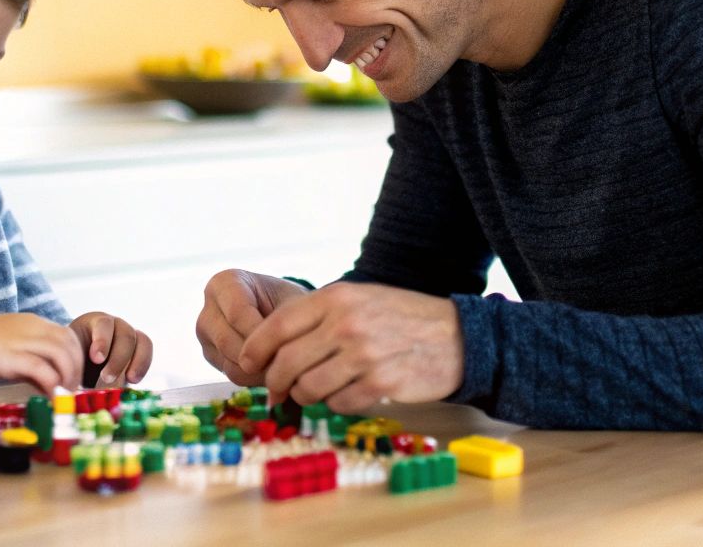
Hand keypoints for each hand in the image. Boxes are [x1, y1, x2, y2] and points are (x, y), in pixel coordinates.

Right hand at [0, 313, 83, 392]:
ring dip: (68, 377)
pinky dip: (52, 384)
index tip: (74, 379)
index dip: (77, 358)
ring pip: (61, 354)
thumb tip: (50, 384)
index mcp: (33, 322)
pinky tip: (52, 398)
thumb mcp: (10, 350)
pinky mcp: (9, 356)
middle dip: (77, 369)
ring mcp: (21, 340)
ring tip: (64, 396)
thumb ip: (31, 362)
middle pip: (69, 344)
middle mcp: (31, 327)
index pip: (67, 336)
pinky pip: (41, 369)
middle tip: (72, 391)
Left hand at [68, 312, 153, 387]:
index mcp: (94, 321)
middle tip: (108, 378)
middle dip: (118, 359)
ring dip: (135, 363)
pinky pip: (147, 351)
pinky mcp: (140, 348)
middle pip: (125, 335)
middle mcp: (115, 324)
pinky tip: (134, 380)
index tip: (97, 359)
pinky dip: (143, 365)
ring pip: (140, 342)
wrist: (83, 367)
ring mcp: (130, 334)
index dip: (102, 341)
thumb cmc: (74, 362)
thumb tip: (80, 386)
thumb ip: (77, 366)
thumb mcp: (72, 360)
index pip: (103, 324)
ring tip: (127, 380)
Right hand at [195, 269, 308, 384]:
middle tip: (287, 359)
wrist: (287, 317)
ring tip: (283, 363)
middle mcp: (208, 308)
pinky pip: (231, 374)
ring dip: (259, 369)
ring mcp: (206, 335)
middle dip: (260, 355)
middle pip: (228, 341)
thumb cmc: (291, 304)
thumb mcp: (293, 304)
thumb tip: (268, 359)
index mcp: (224, 283)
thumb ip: (282, 324)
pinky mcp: (212, 356)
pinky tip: (272, 367)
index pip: (237, 313)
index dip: (261, 333)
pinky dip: (255, 377)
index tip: (284, 342)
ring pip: (229, 362)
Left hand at [239, 282, 463, 413]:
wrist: (456, 336)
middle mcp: (347, 324)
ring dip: (305, 396)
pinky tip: (348, 393)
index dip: (255, 349)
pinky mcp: (381, 384)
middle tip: (277, 391)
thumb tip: (270, 349)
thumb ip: (317, 317)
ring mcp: (364, 355)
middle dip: (275, 382)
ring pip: (308, 388)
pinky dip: (335, 404)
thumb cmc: (400, 317)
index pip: (277, 326)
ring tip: (316, 390)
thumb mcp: (358, 299)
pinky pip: (337, 404)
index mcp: (337, 298)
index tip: (246, 363)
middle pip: (286, 363)